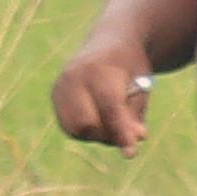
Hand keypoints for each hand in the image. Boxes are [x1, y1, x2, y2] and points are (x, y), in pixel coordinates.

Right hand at [48, 27, 155, 153]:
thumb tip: (136, 141)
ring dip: (96, 134)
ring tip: (111, 120)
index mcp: (100, 68)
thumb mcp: (142, 86)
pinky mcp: (54, 94)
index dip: (121, 132)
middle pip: (87, 123)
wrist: (110, 42)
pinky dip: (85, 130)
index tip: (131, 153)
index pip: (109, 107)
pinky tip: (97, 116)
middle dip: (107, 134)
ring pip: (74, 128)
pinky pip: (68, 125)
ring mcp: (60, 85)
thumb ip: (135, 115)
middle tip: (125, 131)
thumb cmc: (131, 66)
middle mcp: (74, 76)